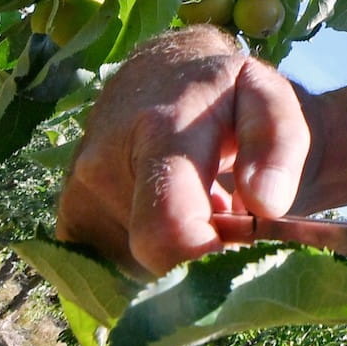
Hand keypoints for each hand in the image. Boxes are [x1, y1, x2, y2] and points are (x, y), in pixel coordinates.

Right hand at [56, 26, 308, 274]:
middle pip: (157, 260)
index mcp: (158, 135)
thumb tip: (268, 204)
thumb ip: (279, 149)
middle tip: (223, 217)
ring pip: (135, 270)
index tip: (234, 245)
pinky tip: (164, 222)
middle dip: (198, 254)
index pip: (167, 230)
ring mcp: (78, 195)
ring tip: (193, 210)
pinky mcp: (67, 218)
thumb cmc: (222, 96)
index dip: (205, 258)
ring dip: (173, 256)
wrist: (159, 75)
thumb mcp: (268, 101)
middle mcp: (103, 165)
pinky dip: (144, 258)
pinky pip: (110, 269)